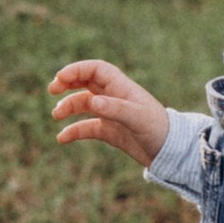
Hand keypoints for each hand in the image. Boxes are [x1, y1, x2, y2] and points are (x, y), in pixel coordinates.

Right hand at [50, 56, 171, 165]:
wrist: (170, 153)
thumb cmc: (158, 130)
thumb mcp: (137, 118)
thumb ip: (115, 108)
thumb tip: (92, 101)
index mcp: (121, 87)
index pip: (96, 69)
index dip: (77, 70)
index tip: (60, 78)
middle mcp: (114, 97)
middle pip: (86, 83)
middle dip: (68, 83)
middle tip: (52, 89)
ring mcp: (111, 114)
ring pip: (84, 104)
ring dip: (68, 107)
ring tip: (56, 115)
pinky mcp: (110, 131)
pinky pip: (87, 127)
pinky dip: (73, 131)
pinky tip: (62, 138)